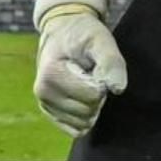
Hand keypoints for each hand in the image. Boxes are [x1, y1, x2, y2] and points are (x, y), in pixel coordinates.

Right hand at [33, 8, 126, 137]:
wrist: (63, 31)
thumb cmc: (82, 34)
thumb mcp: (100, 39)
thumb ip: (111, 61)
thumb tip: (118, 89)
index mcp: (51, 74)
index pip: (93, 95)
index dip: (102, 80)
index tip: (93, 65)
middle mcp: (43, 93)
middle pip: (89, 111)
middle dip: (97, 94)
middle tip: (90, 72)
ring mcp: (44, 105)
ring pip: (84, 124)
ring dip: (92, 104)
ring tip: (84, 81)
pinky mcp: (50, 113)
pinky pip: (76, 130)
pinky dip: (85, 116)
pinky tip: (80, 94)